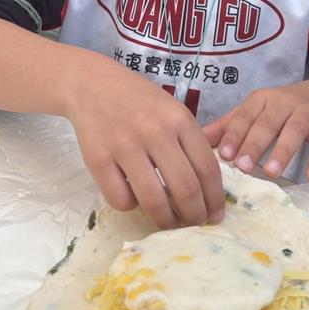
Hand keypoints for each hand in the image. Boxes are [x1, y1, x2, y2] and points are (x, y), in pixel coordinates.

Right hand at [68, 61, 223, 229]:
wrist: (92, 85)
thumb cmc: (139, 102)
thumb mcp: (172, 111)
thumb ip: (190, 143)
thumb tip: (208, 191)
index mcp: (179, 119)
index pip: (207, 168)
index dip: (214, 198)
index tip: (215, 214)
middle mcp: (155, 132)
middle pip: (185, 189)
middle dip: (195, 216)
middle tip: (195, 224)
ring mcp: (125, 146)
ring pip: (153, 200)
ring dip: (165, 220)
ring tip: (168, 222)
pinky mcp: (98, 159)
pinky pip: (121, 199)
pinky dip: (131, 206)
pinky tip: (132, 196)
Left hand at [203, 80, 308, 180]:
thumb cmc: (280, 109)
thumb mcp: (253, 112)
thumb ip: (228, 126)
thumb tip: (197, 140)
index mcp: (261, 100)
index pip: (245, 116)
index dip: (234, 134)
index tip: (225, 155)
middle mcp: (284, 102)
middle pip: (268, 124)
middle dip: (254, 144)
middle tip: (243, 167)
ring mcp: (308, 113)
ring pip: (295, 131)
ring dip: (283, 151)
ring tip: (272, 172)